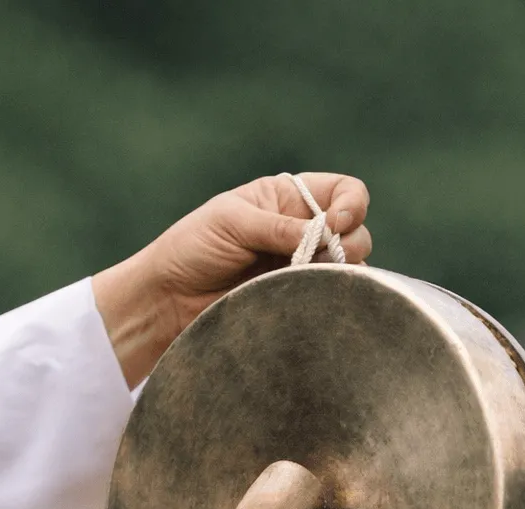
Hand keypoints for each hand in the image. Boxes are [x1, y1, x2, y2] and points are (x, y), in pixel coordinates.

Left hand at [93, 172, 372, 387]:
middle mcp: (302, 231)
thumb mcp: (233, 223)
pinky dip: (328, 298)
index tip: (334, 225)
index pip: (346, 192)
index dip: (352, 205)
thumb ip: (281, 227)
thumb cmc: (191, 249)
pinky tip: (308, 301)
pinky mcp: (295, 300)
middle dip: (348, 243)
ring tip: (304, 282)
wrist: (166, 300)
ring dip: (340, 273)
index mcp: (287, 198)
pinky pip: (329, 299)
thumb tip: (329, 234)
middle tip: (315, 259)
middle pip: (358, 232)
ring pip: (351, 268)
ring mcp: (301, 268)